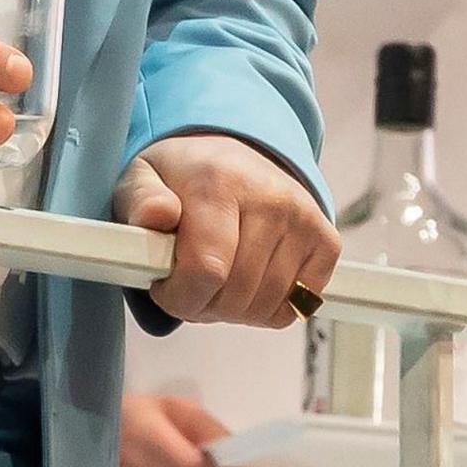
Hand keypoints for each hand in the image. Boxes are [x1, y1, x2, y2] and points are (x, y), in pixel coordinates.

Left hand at [113, 132, 338, 326]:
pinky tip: (246, 281)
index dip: (180, 297)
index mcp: (218, 182)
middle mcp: (270, 198)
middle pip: (237, 296)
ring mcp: (303, 219)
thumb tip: (157, 215)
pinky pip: (294, 307)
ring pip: (266, 307)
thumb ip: (140, 200)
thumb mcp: (141, 180)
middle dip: (202, 305)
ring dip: (232, 311)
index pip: (207, 270)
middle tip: (186, 286)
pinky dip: (265, 309)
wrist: (230, 156)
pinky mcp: (326, 241)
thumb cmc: (180, 179)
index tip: (163, 289)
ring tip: (214, 283)